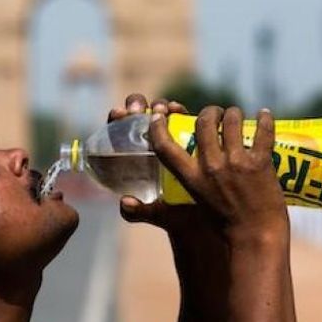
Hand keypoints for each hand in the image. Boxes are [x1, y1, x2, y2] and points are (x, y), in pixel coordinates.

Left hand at [108, 94, 208, 232]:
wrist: (205, 216)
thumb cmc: (175, 215)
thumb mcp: (156, 214)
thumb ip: (137, 212)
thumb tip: (125, 202)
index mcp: (132, 158)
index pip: (117, 132)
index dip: (116, 120)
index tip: (119, 115)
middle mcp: (147, 143)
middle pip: (136, 116)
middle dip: (136, 105)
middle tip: (139, 111)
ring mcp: (168, 137)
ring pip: (159, 113)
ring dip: (158, 106)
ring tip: (162, 109)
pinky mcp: (187, 135)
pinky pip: (180, 118)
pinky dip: (178, 110)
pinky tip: (178, 110)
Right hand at [149, 106, 288, 241]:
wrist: (256, 238)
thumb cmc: (224, 226)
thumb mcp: (193, 205)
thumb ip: (180, 189)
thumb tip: (147, 187)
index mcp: (192, 179)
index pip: (165, 147)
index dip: (158, 127)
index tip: (159, 116)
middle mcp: (212, 167)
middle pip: (204, 122)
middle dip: (210, 112)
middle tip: (216, 114)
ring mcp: (237, 163)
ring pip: (232, 120)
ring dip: (234, 113)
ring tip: (237, 115)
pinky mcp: (260, 163)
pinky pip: (262, 131)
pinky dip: (265, 119)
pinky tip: (265, 115)